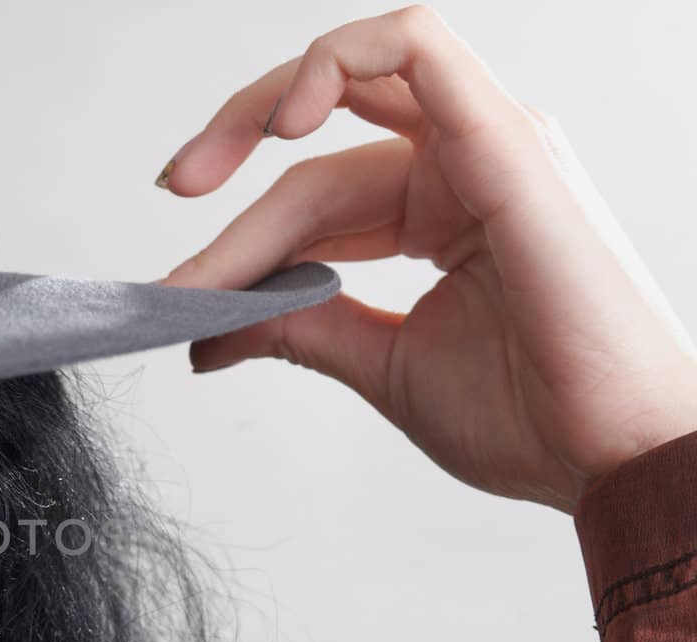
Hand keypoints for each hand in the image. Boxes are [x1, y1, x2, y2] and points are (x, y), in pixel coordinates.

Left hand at [153, 3, 696, 514]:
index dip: (234, 235)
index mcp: (440, 208)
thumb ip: (299, 324)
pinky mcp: (505, 140)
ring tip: (197, 186)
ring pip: (344, 88)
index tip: (176, 296)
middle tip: (171, 205)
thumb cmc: (525, 415)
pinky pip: (415, 46)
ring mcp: (488, 143)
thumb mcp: (377, 361)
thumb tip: (208, 330)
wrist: (606, 458)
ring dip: (255, 118)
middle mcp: (464, 161)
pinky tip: (280, 126)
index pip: (313, 192)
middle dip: (227, 151)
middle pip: (318, 129)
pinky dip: (333, 65)